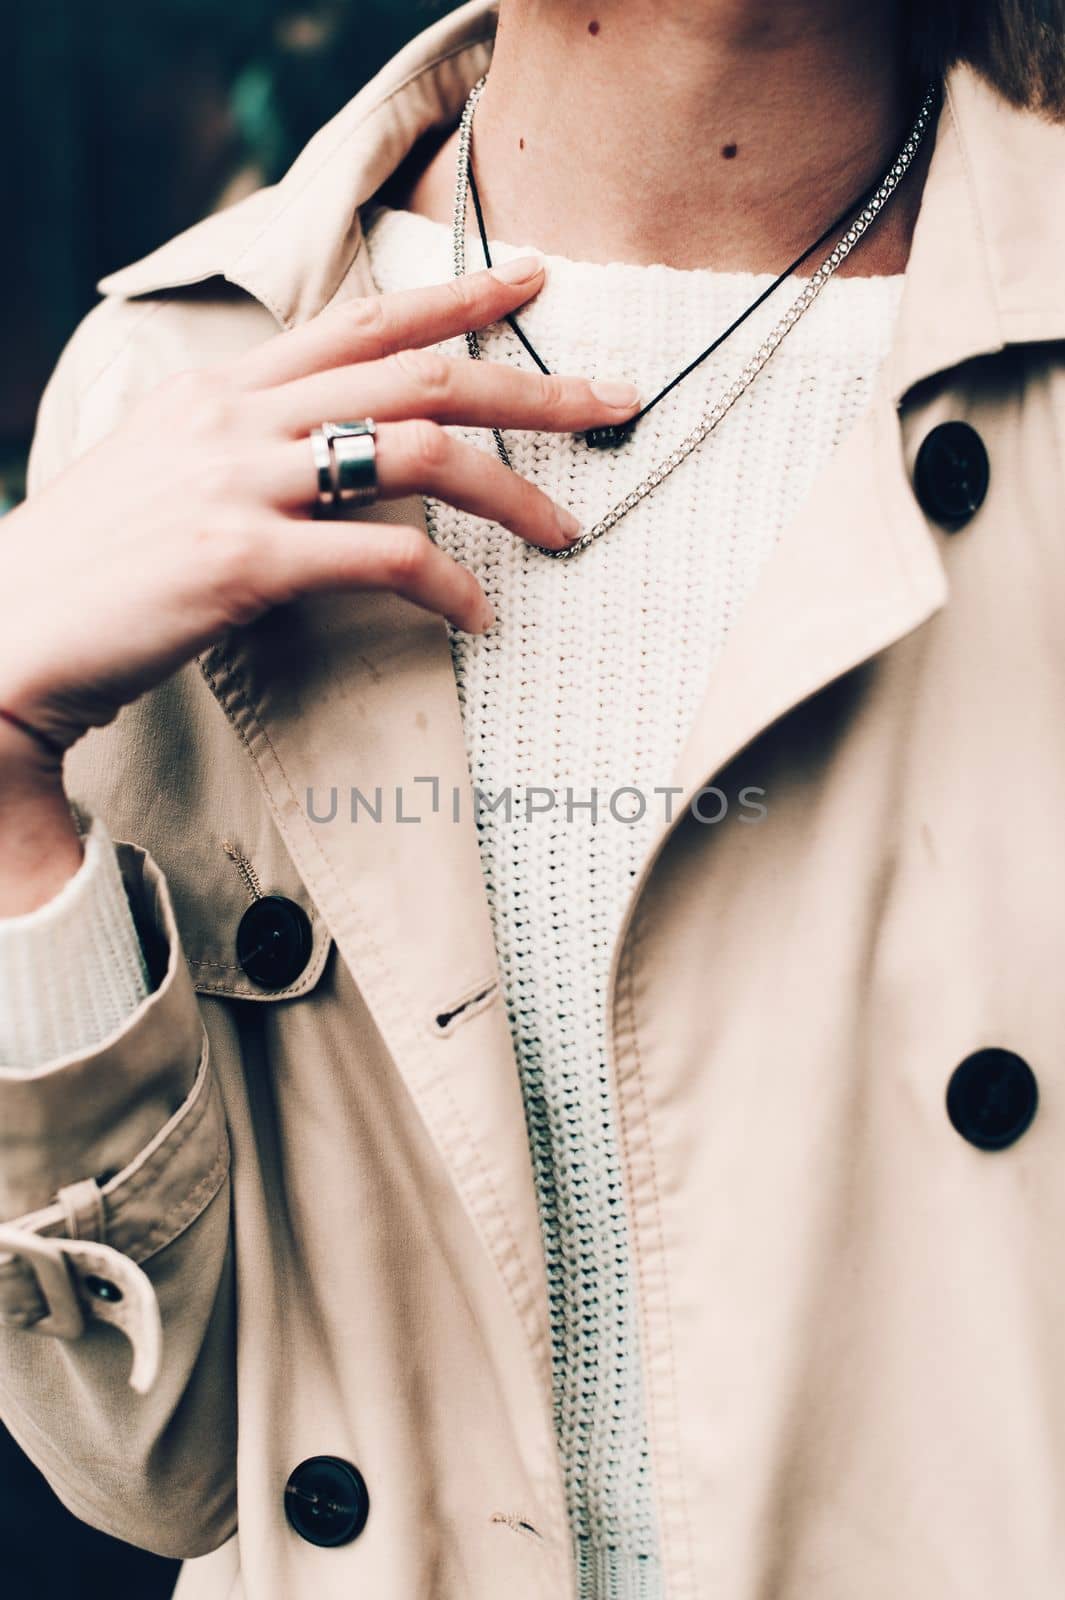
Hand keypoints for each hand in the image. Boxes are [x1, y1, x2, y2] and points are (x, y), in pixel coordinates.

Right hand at [0, 257, 639, 765]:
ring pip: (420, 451)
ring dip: (513, 491)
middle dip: (532, 383)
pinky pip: (382, 557)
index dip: (458, 300)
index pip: (363, 321)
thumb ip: (245, 442)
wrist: (7, 630)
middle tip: (611, 401)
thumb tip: (322, 449)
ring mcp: (241, 485)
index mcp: (224, 388)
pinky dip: (447, 586)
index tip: (533, 287)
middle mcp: (239, 418)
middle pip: (419, 372)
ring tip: (566, 530)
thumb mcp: (166, 468)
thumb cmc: (95, 564)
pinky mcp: (244, 563)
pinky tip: (478, 616)